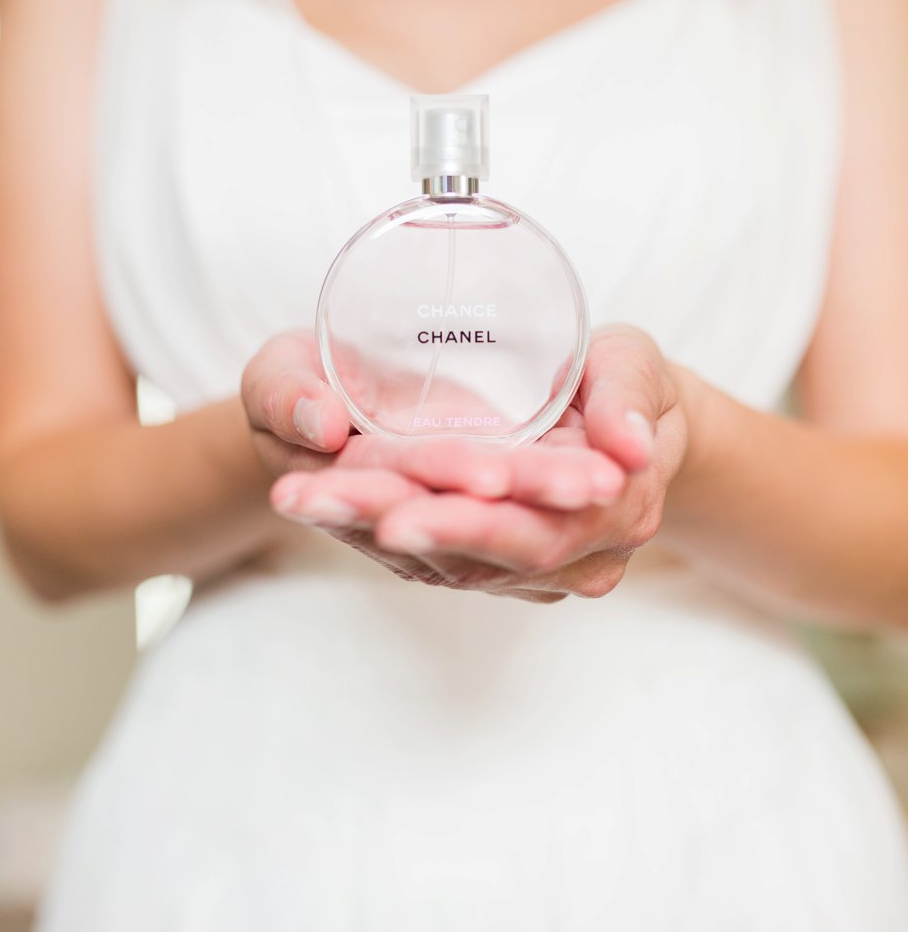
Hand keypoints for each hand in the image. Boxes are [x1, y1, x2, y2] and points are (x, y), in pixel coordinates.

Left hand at [265, 324, 691, 601]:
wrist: (619, 419)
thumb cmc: (622, 379)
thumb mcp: (635, 362)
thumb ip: (631, 393)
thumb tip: (627, 450)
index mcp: (614, 513)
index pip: (534, 534)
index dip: (467, 528)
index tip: (400, 517)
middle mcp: (565, 559)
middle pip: (468, 558)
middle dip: (386, 526)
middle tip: (314, 498)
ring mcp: (517, 569)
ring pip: (432, 558)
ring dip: (359, 525)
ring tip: (295, 495)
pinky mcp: (477, 559)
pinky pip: (417, 550)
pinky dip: (360, 523)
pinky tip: (306, 498)